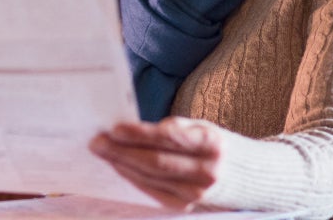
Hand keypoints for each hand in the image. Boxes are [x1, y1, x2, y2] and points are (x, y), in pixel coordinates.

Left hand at [89, 117, 222, 208]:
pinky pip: (151, 190)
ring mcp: (196, 193)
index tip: (115, 128)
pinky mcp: (184, 206)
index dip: (140, 134)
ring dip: (121, 163)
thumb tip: (131, 129)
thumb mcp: (199, 127)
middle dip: (122, 151)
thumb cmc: (208, 144)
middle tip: (97, 140)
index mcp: (211, 143)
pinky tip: (118, 165)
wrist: (234, 174)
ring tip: (102, 150)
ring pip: (150, 177)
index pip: (170, 138)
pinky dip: (132, 177)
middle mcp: (206, 171)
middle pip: (155, 161)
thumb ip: (171, 128)